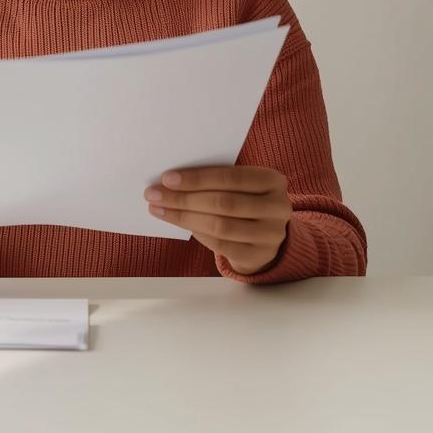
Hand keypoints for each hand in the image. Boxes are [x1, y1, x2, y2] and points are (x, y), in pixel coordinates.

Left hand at [143, 165, 291, 274]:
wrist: (267, 236)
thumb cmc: (246, 201)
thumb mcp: (242, 185)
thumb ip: (217, 179)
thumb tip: (173, 178)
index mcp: (273, 180)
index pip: (231, 177)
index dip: (197, 178)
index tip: (167, 178)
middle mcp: (277, 207)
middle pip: (223, 203)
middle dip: (183, 198)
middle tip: (154, 195)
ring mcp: (271, 234)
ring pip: (220, 226)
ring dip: (184, 217)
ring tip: (160, 209)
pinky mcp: (259, 256)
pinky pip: (221, 245)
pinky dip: (197, 233)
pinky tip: (180, 223)